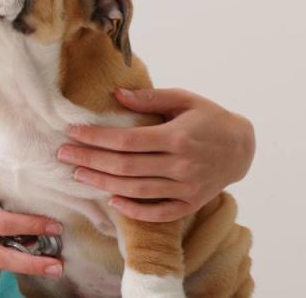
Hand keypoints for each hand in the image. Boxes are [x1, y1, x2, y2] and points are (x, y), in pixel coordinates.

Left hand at [57, 87, 254, 222]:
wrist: (242, 147)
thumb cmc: (209, 118)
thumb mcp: (184, 99)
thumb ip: (150, 98)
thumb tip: (116, 94)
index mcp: (176, 137)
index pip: (127, 140)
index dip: (96, 138)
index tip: (73, 133)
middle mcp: (181, 165)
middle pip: (125, 166)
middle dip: (90, 161)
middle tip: (63, 155)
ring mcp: (186, 188)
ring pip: (137, 190)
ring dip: (103, 184)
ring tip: (78, 175)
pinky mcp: (190, 204)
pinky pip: (158, 212)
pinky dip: (134, 210)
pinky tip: (112, 201)